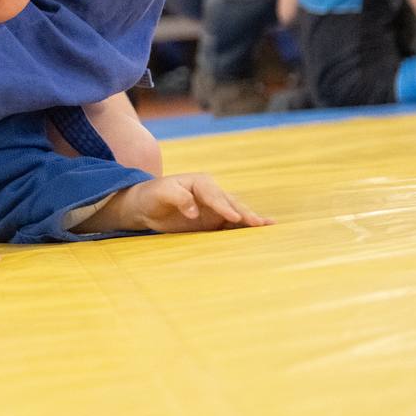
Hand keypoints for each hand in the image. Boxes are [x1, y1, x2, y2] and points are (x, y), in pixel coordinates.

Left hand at [99, 173, 272, 232]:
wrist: (146, 206)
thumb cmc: (152, 195)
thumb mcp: (161, 193)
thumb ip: (178, 198)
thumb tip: (194, 212)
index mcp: (200, 182)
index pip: (215, 195)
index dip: (224, 207)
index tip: (234, 218)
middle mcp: (212, 193)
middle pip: (231, 203)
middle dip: (245, 213)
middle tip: (259, 223)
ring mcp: (215, 208)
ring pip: (236, 213)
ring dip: (251, 220)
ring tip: (269, 226)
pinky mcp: (214, 221)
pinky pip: (230, 225)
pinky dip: (244, 229)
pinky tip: (259, 233)